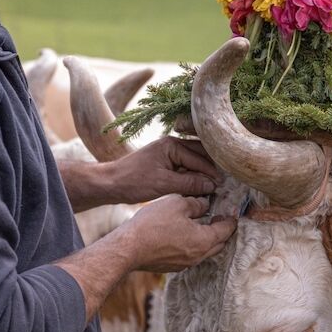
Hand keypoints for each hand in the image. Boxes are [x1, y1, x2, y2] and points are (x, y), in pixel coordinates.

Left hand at [106, 137, 221, 204]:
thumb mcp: (164, 184)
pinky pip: (185, 167)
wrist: (110, 184)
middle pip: (200, 155)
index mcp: (171, 144)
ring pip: (194, 162)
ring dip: (202, 174)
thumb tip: (212, 186)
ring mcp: (168, 152)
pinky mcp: (165, 162)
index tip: (222, 186)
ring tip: (212, 187)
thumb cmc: (133, 181)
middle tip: (222, 185)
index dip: (211, 173)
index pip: (199, 158)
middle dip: (210, 170)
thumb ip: (190, 184)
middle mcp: (172, 144)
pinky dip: (192, 176)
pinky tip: (198, 187)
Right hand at [122, 195, 235, 271]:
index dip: (230, 219)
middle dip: (222, 230)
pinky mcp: (173, 266)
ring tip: (201, 224)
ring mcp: (186, 263)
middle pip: (219, 243)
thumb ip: (196, 204)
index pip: (226, 230)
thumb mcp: (177, 204)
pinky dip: (193, 245)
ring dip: (207, 238)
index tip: (231, 211)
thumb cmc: (153, 225)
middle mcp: (199, 255)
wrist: (128, 249)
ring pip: (205, 251)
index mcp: (204, 240)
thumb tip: (205, 205)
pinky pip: (190, 255)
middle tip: (218, 217)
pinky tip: (183, 234)